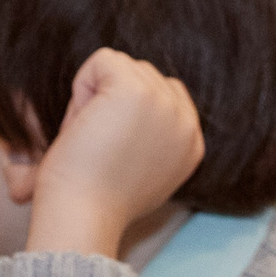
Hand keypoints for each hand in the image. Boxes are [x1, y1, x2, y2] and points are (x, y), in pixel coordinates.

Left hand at [25, 50, 203, 258]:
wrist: (83, 215)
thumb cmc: (97, 200)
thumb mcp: (142, 170)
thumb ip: (153, 136)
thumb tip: (134, 109)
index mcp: (192, 144)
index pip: (167, 93)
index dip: (128, 109)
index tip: (115, 149)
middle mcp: (186, 123)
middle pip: (143, 74)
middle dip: (112, 100)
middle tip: (100, 144)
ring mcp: (165, 104)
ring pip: (122, 66)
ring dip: (96, 95)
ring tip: (92, 136)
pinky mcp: (136, 90)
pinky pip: (103, 61)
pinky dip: (82, 85)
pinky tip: (84, 123)